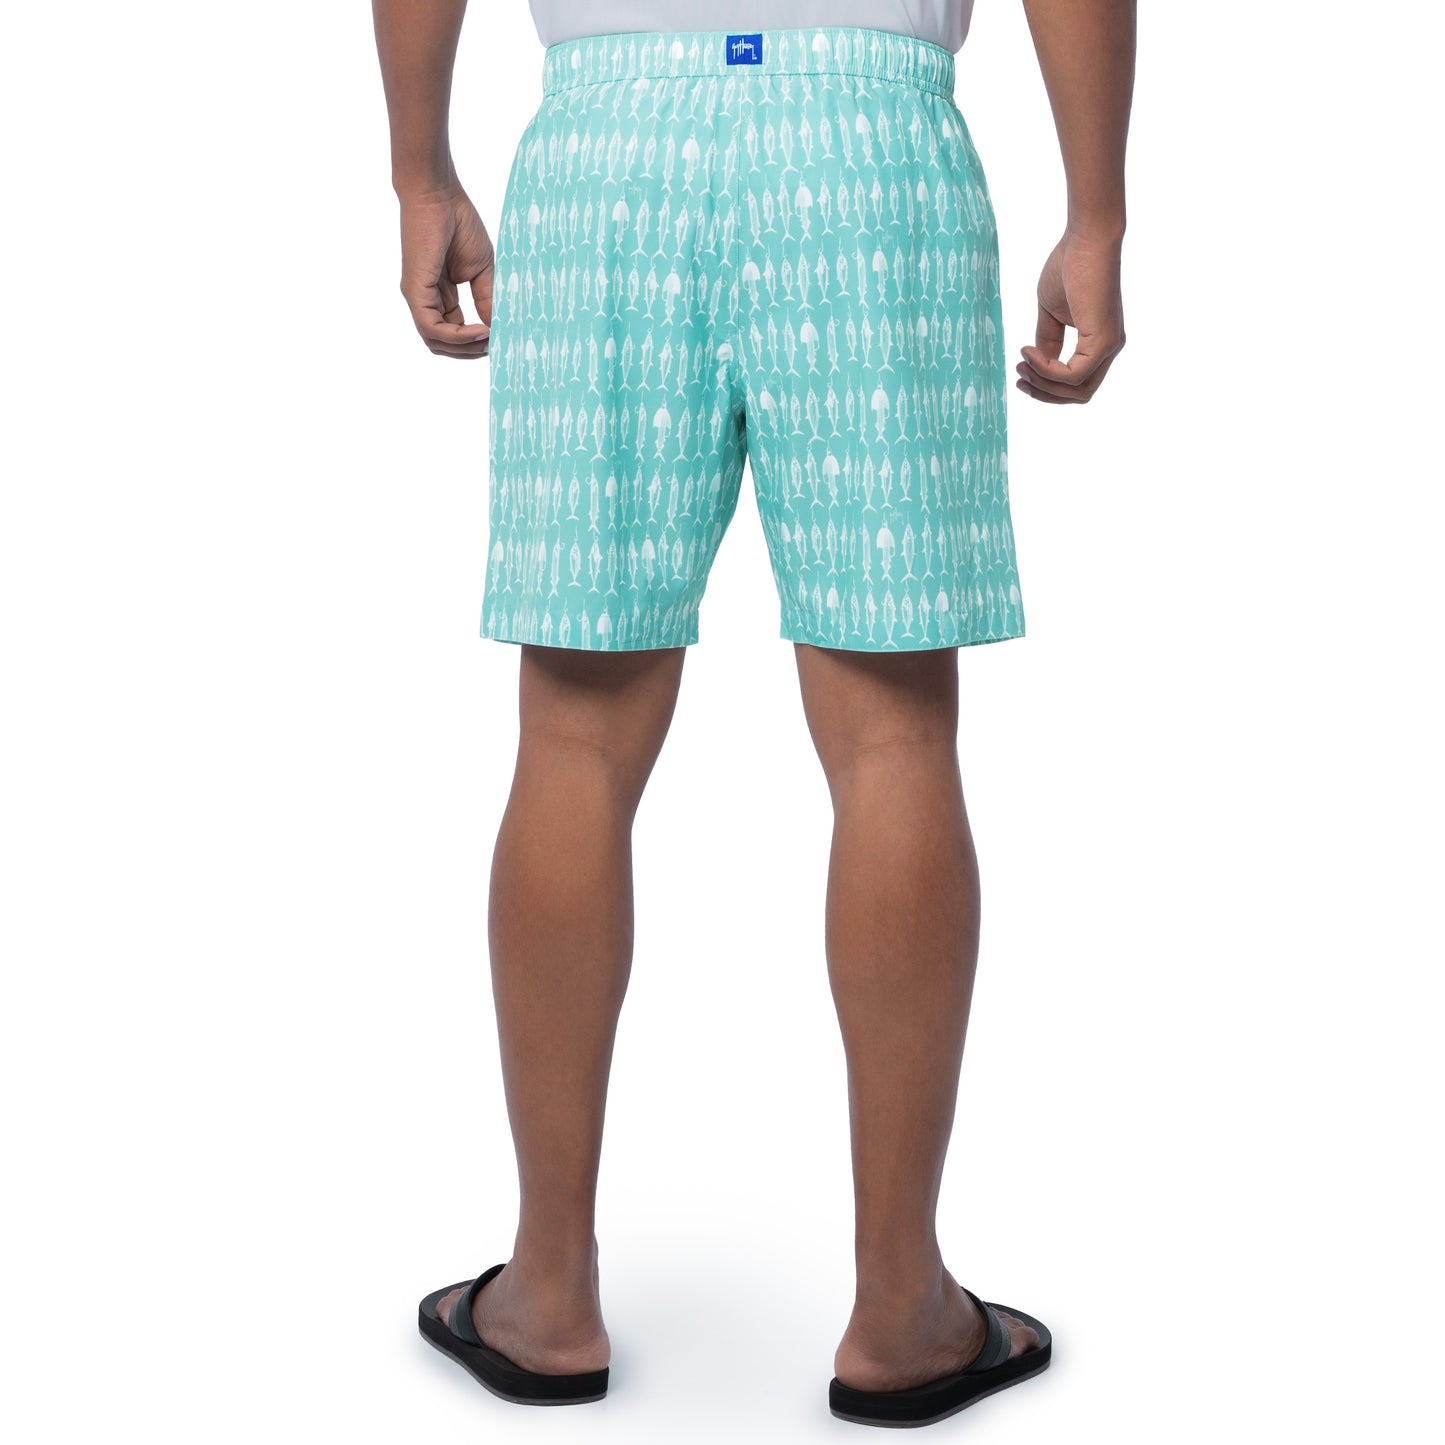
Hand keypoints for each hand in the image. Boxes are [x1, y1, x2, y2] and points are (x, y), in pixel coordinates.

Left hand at [396, 184, 494, 359]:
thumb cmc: (458, 222)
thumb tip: (498, 328)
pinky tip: (480, 331)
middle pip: (442, 344)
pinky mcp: (414, 290)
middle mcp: (425, 299)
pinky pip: (431, 328)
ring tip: (490, 339)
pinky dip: (456, 336)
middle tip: (496, 345)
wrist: (438, 194)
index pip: (454, 332)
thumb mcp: (482, 270)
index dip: (476, 342)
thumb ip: (487, 299)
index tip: (501, 339)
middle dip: (470, 352)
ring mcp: (417, 296)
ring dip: (465, 348)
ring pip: (435, 342)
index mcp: (440, 295)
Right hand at [1016, 229, 1125, 402]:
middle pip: (1079, 396)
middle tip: (1018, 377)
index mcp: (1098, 343)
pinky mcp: (1104, 341)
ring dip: (1043, 384)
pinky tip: (1029, 352)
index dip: (1046, 385)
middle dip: (1044, 393)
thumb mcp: (1051, 312)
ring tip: (1022, 363)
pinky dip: (1047, 370)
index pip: (1076, 383)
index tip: (1020, 369)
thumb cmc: (1069, 265)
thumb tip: (1038, 363)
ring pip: (1077, 391)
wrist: (1085, 239)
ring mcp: (1109, 346)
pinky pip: (1074, 375)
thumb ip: (1048, 340)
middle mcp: (1108, 349)